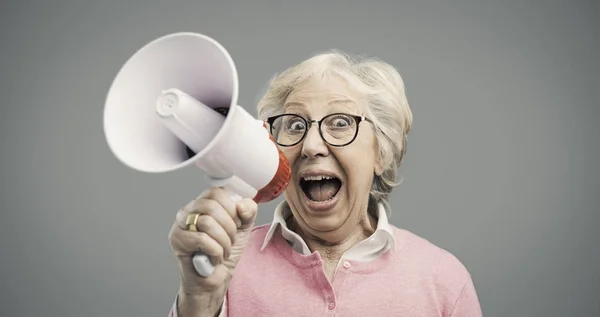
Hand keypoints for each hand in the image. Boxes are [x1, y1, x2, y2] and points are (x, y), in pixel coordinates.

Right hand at [168, 187, 257, 314]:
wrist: (216, 280)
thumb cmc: (225, 253)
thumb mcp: (243, 228)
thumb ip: (248, 211)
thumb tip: (241, 204)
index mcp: (203, 204)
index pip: (217, 192)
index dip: (232, 207)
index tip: (237, 223)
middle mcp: (188, 211)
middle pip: (211, 205)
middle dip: (230, 227)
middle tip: (231, 240)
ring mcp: (180, 225)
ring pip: (207, 222)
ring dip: (224, 241)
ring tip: (223, 250)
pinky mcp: (177, 241)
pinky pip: (202, 240)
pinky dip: (215, 252)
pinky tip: (214, 258)